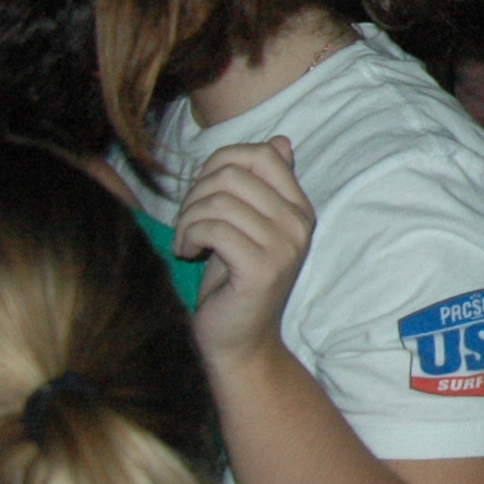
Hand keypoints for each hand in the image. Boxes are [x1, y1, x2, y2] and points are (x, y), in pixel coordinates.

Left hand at [173, 135, 315, 369]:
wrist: (241, 342)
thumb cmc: (235, 282)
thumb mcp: (248, 227)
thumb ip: (262, 187)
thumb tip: (279, 141)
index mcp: (299, 208)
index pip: (263, 154)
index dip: (220, 163)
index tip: (203, 194)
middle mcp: (298, 223)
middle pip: (234, 174)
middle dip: (196, 193)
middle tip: (188, 222)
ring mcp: (284, 246)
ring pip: (218, 201)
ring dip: (187, 219)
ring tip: (185, 240)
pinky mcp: (261, 268)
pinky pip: (214, 229)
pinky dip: (189, 237)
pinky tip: (187, 252)